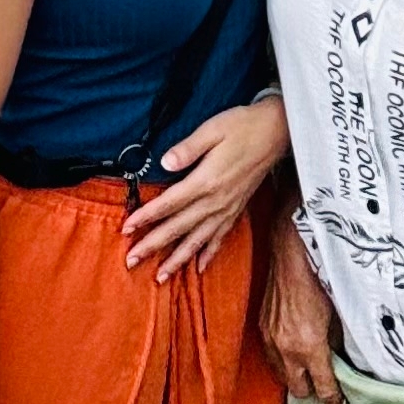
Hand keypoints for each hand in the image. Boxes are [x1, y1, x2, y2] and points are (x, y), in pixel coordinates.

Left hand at [124, 96, 290, 278]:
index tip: (126, 229)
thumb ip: (187, 149)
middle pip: (178, 228)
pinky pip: (220, 238)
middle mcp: (215, 201)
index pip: (169, 204)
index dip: (145, 217)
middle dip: (153, 246)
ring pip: (197, 241)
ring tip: (160, 277)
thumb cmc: (243, 126)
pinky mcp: (236, 210)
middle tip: (131, 261)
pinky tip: (199, 268)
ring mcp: (227, 209)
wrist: (277, 132)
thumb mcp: (212, 129)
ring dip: (177, 260)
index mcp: (206, 181)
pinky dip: (208, 255)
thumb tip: (164, 163)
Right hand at [258, 211, 346, 403]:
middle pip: (300, 392)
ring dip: (295, 376)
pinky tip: (290, 349)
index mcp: (311, 349)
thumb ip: (338, 344)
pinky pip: (272, 359)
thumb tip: (342, 361)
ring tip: (305, 363)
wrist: (290, 259)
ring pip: (283, 377)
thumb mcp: (338, 318)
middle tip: (321, 379)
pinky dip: (282, 361)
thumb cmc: (320, 284)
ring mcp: (271, 342)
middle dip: (312, 390)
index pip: (326, 390)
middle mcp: (288, 351)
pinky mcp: (262, 331)